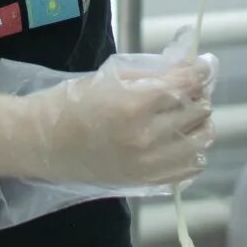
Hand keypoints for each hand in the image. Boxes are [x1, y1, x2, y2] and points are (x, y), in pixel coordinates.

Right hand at [0, 50, 215, 184]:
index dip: (200, 71)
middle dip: (197, 94)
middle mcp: (145, 137)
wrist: (42, 143)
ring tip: (185, 114)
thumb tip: (191, 64)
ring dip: (199, 123)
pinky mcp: (146, 182)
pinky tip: (180, 139)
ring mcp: (148, 164)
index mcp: (133, 105)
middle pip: (196, 111)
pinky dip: (193, 151)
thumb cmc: (71, 102)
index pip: (185, 85)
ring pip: (200, 141)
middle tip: (186, 87)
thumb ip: (153, 71)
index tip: (204, 65)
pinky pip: (189, 168)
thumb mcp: (111, 77)